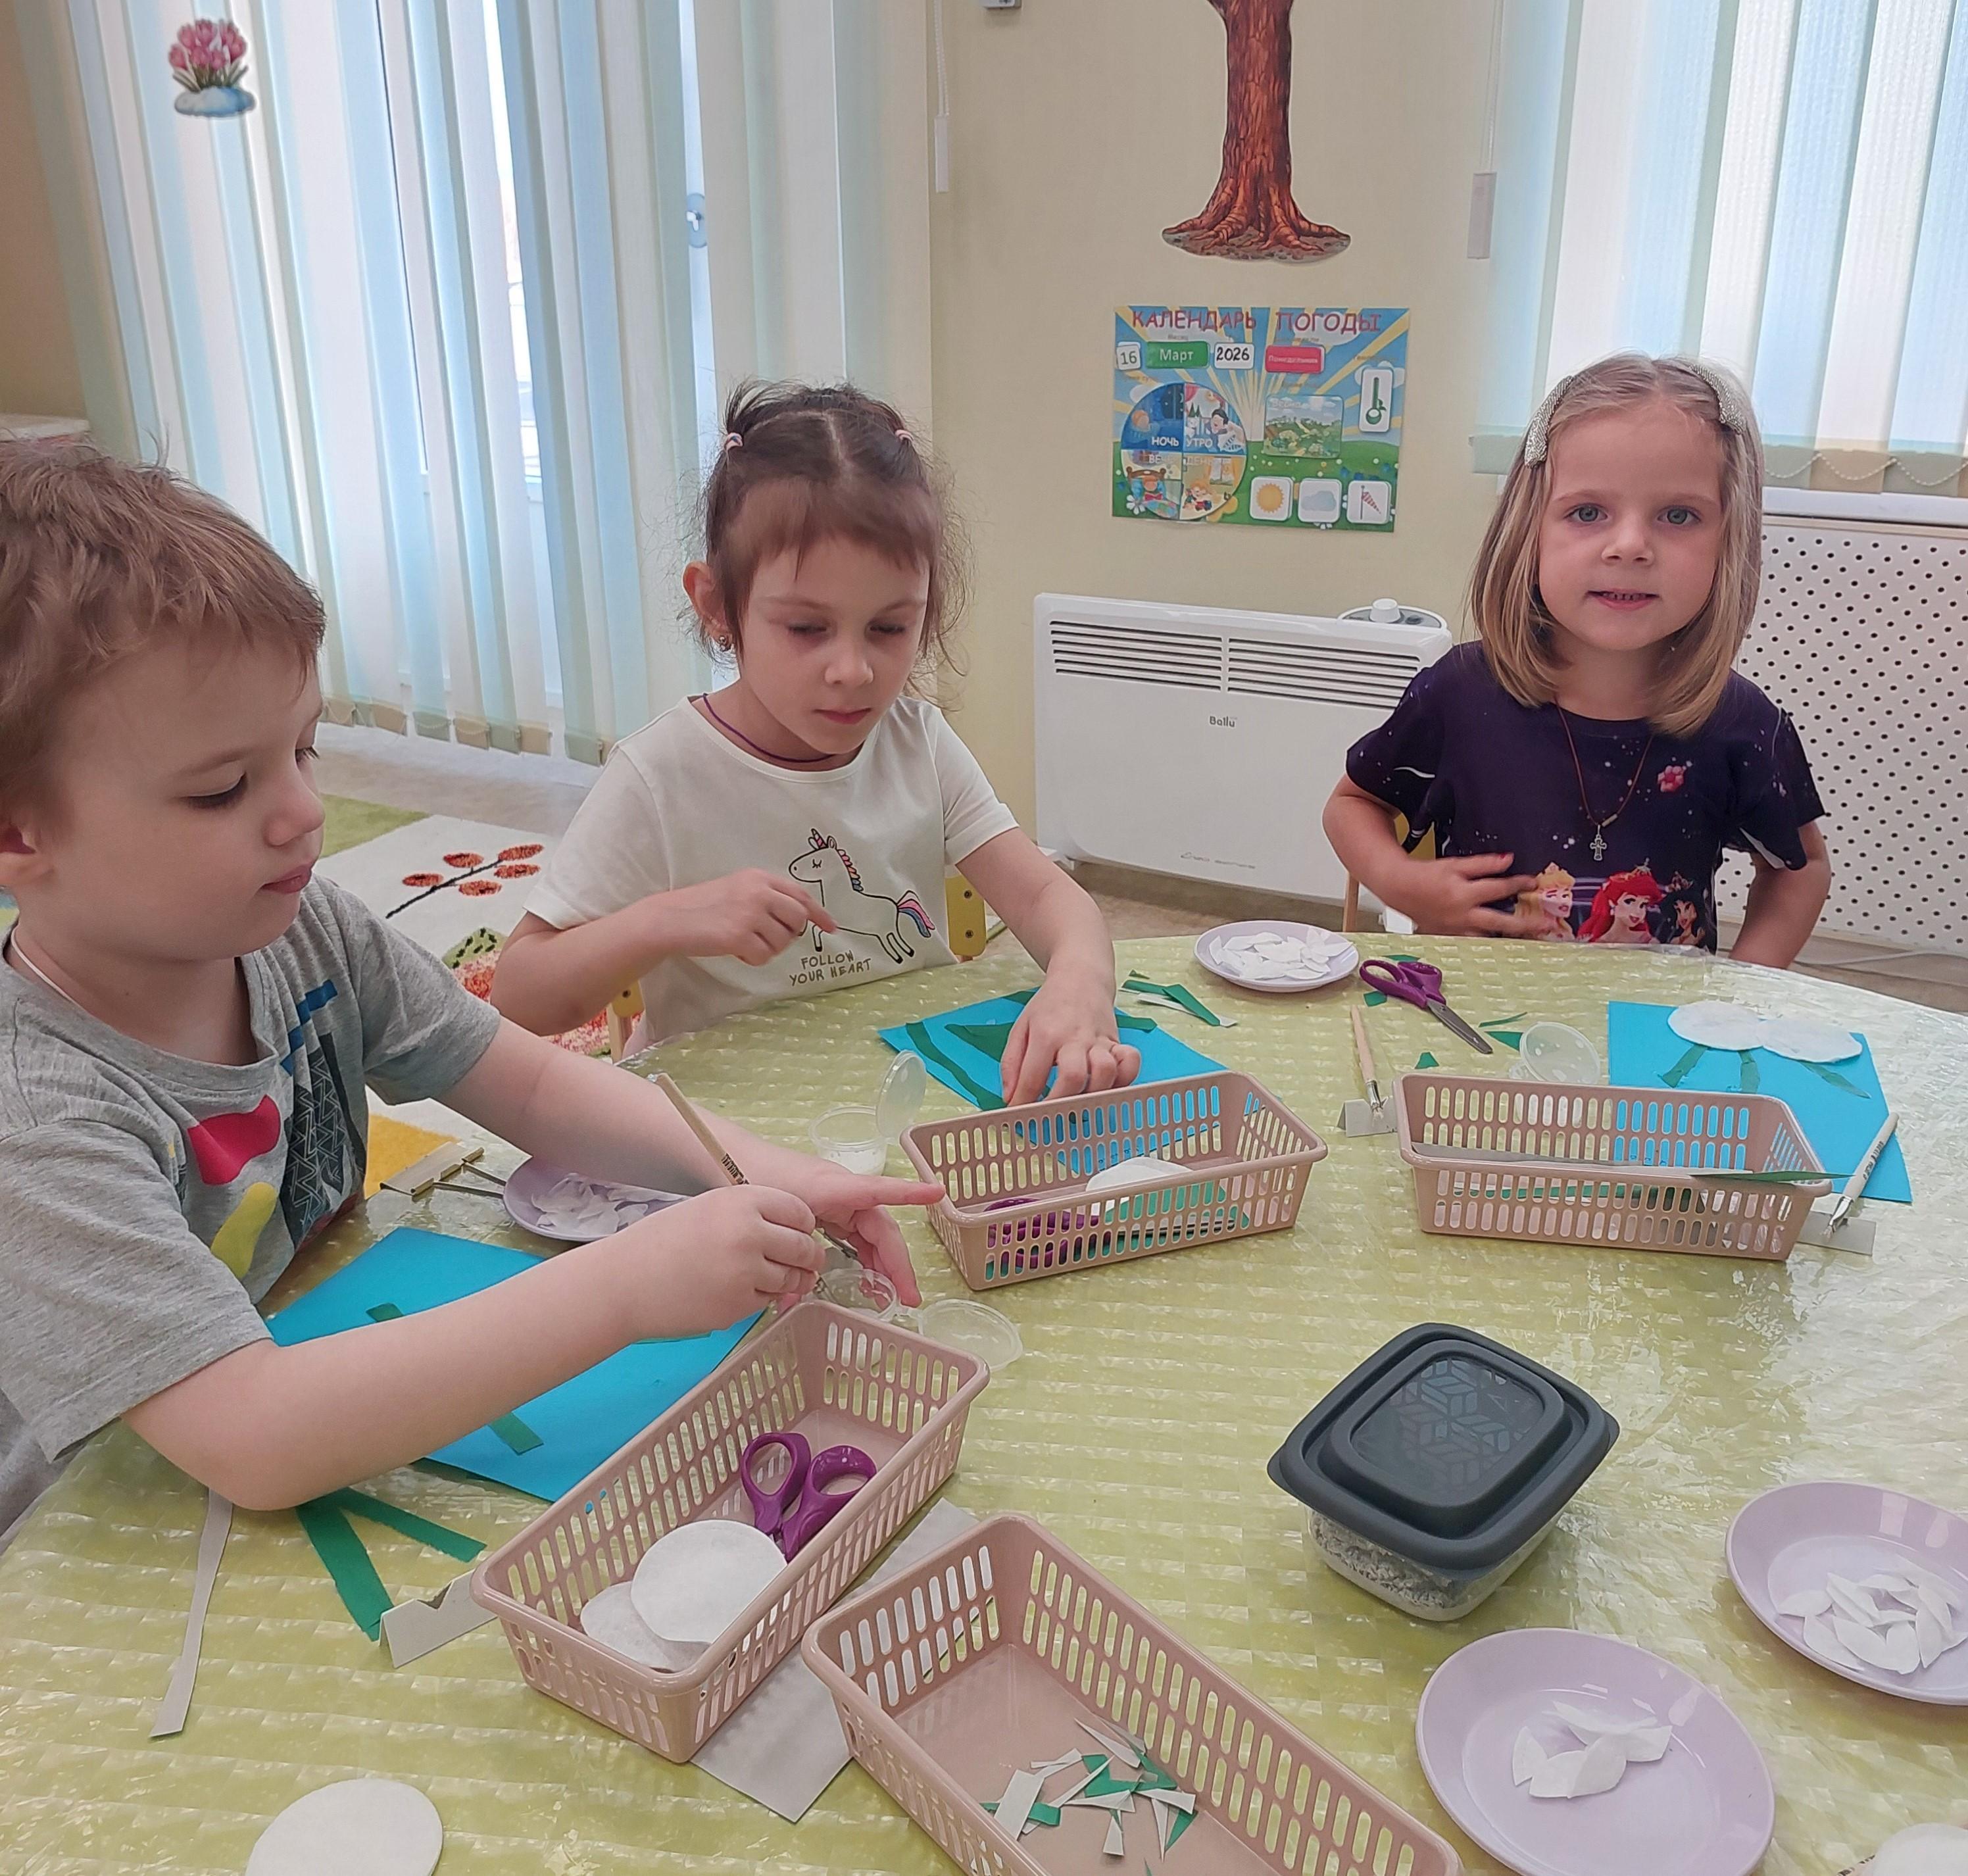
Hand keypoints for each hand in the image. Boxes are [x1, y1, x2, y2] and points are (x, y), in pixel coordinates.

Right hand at [625, 1184, 826, 1335]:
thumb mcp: (708, 1209)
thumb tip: (794, 1232)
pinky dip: (764, 1298)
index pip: (799, 1212)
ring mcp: (745, 1272)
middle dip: (810, 1258)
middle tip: (809, 1262)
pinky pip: (768, 1301)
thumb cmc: (661, 1242)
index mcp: (741, 1201)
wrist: (624, 1282)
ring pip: (791, 1278)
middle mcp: (748, 1233)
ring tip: (782, 1279)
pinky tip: (745, 1292)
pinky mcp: (738, 1306)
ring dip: (792, 1281)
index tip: (802, 1233)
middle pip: (803, 1247)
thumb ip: (751, 1215)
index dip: (804, 1226)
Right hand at [651, 871, 835, 964]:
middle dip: (789, 933)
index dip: (819, 913)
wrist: (671, 918)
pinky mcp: (740, 936)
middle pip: (798, 919)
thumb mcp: (738, 890)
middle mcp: (759, 892)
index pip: (801, 895)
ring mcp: (750, 913)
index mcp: (759, 878)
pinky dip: (752, 958)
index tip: (831, 927)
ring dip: (767, 948)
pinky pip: (764, 956)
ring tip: (743, 941)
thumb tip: (798, 919)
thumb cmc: (703, 907)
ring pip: (782, 941)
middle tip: (768, 938)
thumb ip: (767, 898)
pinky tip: (734, 949)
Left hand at [742, 1159, 942, 1308]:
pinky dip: (863, 1259)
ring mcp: (838, 1202)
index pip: (879, 1191)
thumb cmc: (754, 1177)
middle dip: (897, 1265)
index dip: (908, 1194)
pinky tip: (866, 1282)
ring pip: (870, 1237)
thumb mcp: (775, 1217)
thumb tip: (794, 1299)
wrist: (733, 1160)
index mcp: (835, 1187)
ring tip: (891, 1298)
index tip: (937, 1193)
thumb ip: (787, 1260)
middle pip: (880, 1230)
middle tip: (909, 1298)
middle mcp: (844, 1194)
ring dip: (883, 1267)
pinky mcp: (829, 1210)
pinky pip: (854, 1237)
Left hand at [1000, 975, 1141, 1105]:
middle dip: (1060, 1103)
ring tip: (1078, 1102)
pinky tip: (1109, 1086)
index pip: (1033, 1077)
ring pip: (1105, 1072)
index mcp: (1046, 1034)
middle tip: (1049, 1115)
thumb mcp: (1021, 1028)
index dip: (1024, 1103)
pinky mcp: (1118, 1041)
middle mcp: (1075, 1037)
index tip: (1018, 1117)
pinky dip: (1124, 1078)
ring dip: (1093, 1094)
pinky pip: (1130, 1062)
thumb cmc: (1049, 1006)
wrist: (1080, 977)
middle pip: (1073, 1077)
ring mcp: (1100, 1040)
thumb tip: (1010, 1096)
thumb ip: (1011, 1063)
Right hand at [1395, 853, 1556, 938]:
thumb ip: (1483, 864)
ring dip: (1507, 938)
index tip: (1533, 883)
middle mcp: (1461, 915)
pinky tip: (1501, 942)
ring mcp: (1456, 929)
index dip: (1518, 884)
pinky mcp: (1450, 936)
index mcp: (1463, 893)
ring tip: (1527, 939)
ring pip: (1487, 938)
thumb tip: (1508, 860)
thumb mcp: (1455, 864)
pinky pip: (1473, 942)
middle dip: (1524, 924)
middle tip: (1543, 926)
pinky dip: (1488, 942)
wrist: (1399, 888)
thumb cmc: (1426, 875)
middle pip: (1499, 922)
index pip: (1498, 889)